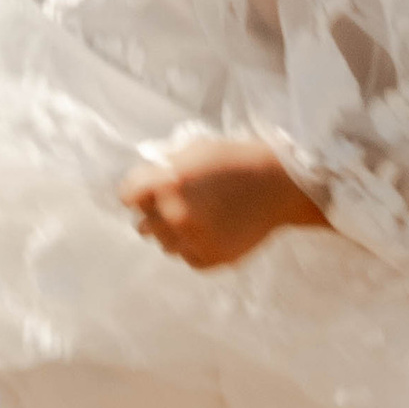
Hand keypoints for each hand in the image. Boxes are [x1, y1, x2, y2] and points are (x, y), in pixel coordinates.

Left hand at [122, 138, 328, 268]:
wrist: (280, 183)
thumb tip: (143, 183)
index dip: (138, 192)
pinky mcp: (213, 258)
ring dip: (172, 233)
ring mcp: (195, 240)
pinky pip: (188, 258)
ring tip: (195, 218)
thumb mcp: (193, 149)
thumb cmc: (237, 159)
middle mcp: (177, 214)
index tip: (146, 192)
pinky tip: (209, 232)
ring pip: (165, 244)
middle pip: (144, 223)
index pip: (128, 196)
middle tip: (175, 204)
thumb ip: (162, 166)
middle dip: (155, 212)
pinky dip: (194, 248)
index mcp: (168, 183)